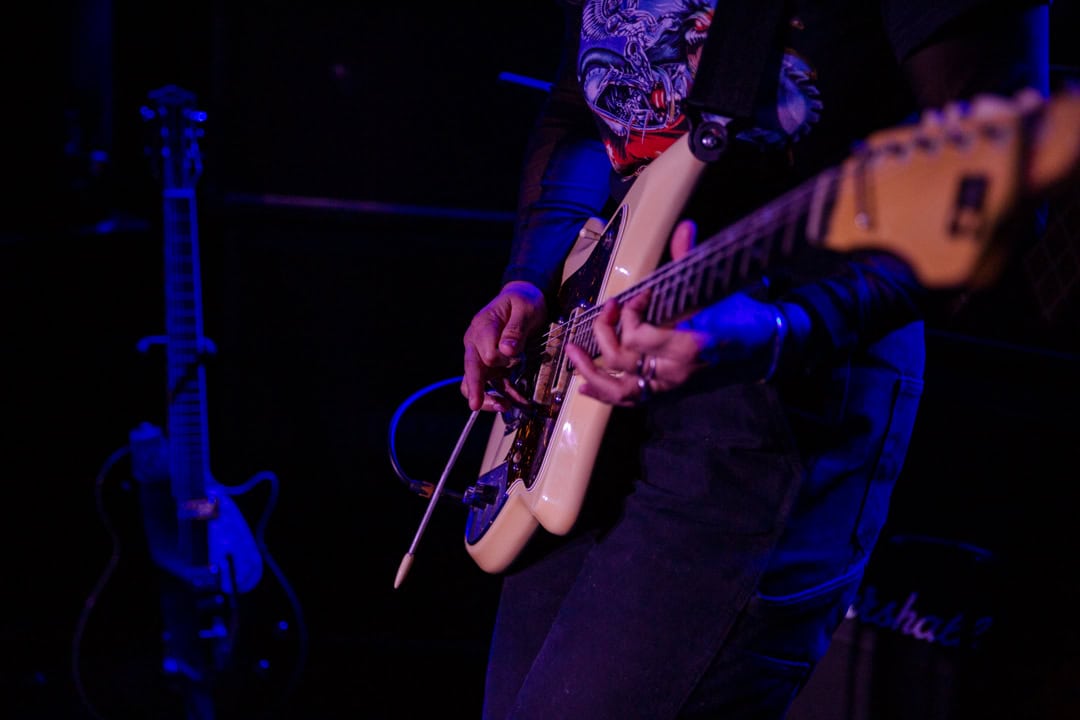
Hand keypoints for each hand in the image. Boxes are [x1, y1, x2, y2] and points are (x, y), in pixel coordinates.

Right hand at [462, 280, 546, 411]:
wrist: (524, 297)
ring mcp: (482, 355)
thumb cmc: (524, 301)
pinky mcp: (491, 364)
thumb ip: (515, 329)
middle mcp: (476, 343)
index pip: (486, 353)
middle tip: (477, 404)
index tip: (517, 355)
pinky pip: (491, 384)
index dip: (503, 360)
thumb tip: (507, 351)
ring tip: (504, 407)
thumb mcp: (525, 309)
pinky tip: (513, 403)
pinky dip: (501, 395)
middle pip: (471, 370)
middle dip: (476, 388)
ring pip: (474, 381)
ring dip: (488, 397)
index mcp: (482, 327)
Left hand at [564, 220, 798, 405]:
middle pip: (622, 357)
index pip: (640, 334)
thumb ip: (691, 259)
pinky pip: (631, 401)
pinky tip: (585, 387)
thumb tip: (684, 227)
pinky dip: (605, 395)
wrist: (762, 347)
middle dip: (605, 331)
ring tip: (573, 353)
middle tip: (607, 309)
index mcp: (689, 342)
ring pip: (619, 388)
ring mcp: (670, 385)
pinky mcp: (668, 393)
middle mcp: (676, 369)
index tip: (638, 295)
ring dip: (591, 372)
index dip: (630, 313)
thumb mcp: (715, 287)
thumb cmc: (739, 314)